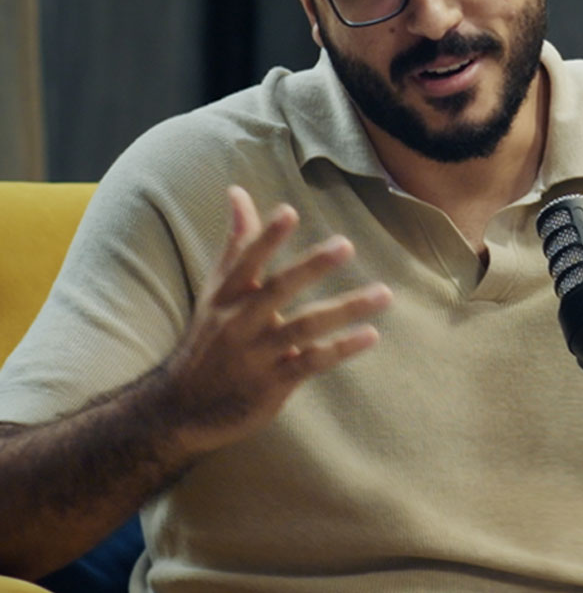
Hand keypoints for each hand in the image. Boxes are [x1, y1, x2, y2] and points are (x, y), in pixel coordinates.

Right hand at [163, 185, 390, 452]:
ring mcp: (257, 355)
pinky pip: (312, 362)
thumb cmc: (209, 337)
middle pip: (278, 290)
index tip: (289, 212)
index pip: (247, 261)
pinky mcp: (273, 384)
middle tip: (346, 245)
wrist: (180, 409)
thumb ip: (237, 242)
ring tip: (384, 294)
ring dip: (346, 309)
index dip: (267, 237)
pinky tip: (370, 335)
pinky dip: (340, 349)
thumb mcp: (217, 290)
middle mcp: (239, 322)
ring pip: (305, 327)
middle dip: (312, 267)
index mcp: (226, 296)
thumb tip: (238, 191)